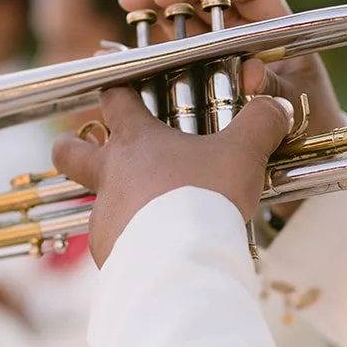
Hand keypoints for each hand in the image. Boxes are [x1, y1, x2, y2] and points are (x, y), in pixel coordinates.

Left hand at [52, 86, 298, 266]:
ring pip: (95, 203)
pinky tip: (159, 251)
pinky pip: (114, 243)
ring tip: (151, 216)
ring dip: (116, 204)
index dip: (117, 88)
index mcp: (136, 141)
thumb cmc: (205, 197)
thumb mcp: (242, 154)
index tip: (119, 85)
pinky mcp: (107, 254)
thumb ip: (260, 123)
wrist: (181, 261)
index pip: (115, 98)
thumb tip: (276, 105)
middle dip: (71, 145)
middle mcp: (111, 175)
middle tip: (81, 145)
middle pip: (70, 151)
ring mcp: (104, 216)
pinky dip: (132, 244)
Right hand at [118, 0, 344, 220]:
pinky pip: (160, 54)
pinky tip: (114, 45)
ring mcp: (208, 48)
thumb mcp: (297, 108)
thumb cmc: (308, 125)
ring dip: (151, 3)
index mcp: (271, 24)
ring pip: (177, 16)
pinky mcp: (183, 72)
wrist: (295, 157)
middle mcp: (236, 28)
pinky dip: (139, 48)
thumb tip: (252, 73)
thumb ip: (275, 89)